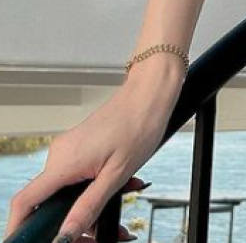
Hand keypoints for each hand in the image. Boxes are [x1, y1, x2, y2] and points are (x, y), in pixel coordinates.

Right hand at [3, 86, 174, 242]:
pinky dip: (95, 185)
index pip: (26, 200)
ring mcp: (69, 148)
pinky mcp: (79, 145)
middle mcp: (60, 154)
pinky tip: (120, 183)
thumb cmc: (139, 124)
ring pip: (68, 189)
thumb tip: (66, 234)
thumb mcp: (117, 174)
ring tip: (121, 198)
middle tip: (98, 231)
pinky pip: (78, 174)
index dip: (21, 225)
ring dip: (90, 203)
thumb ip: (89, 206)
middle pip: (51, 201)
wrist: (149, 94)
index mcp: (65, 161)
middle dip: (75, 220)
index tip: (29, 239)